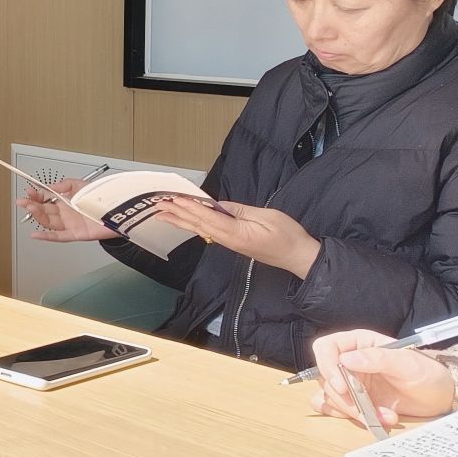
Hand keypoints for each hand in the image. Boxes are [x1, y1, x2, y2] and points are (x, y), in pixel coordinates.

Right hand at [18, 181, 114, 242]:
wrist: (119, 210)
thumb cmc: (102, 197)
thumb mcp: (81, 185)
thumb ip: (65, 185)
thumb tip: (50, 187)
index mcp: (66, 201)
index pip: (46, 199)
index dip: (37, 196)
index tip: (29, 192)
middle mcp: (66, 213)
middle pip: (45, 210)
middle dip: (32, 205)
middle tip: (23, 201)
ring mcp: (70, 224)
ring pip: (49, 221)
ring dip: (37, 216)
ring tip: (30, 208)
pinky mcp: (76, 234)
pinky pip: (58, 236)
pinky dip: (46, 236)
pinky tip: (36, 234)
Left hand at [153, 197, 320, 276]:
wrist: (298, 257)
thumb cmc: (287, 236)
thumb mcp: (266, 217)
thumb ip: (241, 211)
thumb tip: (219, 205)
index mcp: (236, 233)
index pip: (208, 218)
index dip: (191, 208)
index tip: (175, 199)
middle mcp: (228, 240)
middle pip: (198, 225)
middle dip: (178, 213)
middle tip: (159, 204)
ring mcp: (229, 243)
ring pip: (200, 229)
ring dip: (181, 220)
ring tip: (163, 213)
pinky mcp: (233, 242)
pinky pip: (208, 232)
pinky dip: (194, 224)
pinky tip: (185, 221)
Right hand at [307, 329, 456, 428]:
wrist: (440, 396)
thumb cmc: (426, 373)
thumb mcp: (407, 363)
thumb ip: (377, 358)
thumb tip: (345, 359)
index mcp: (358, 343)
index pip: (325, 348)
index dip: (327, 366)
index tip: (342, 387)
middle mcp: (348, 361)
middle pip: (325, 377)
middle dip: (345, 398)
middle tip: (368, 410)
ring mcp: (349, 381)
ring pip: (329, 395)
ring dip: (351, 410)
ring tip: (381, 416)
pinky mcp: (352, 400)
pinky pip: (332, 408)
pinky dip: (345, 416)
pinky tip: (367, 419)